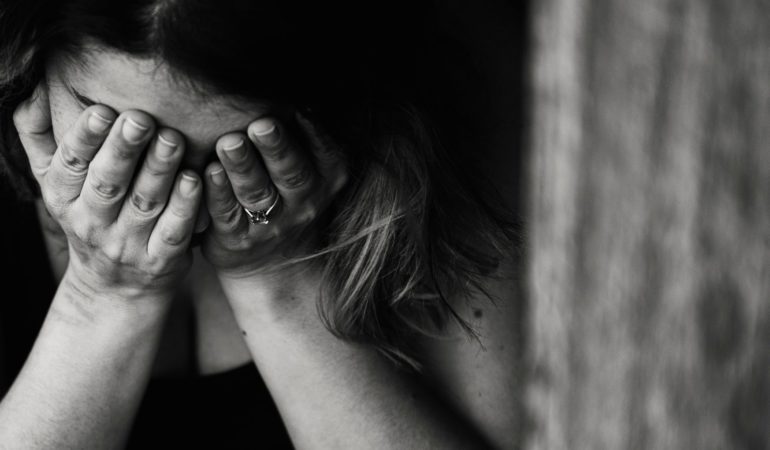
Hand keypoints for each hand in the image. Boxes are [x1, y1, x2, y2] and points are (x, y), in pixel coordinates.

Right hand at [13, 84, 201, 300]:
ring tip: (173, 139)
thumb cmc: (88, 216)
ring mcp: (127, 244)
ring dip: (159, 170)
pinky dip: (184, 206)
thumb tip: (31, 89)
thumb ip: (39, 137)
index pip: (71, 165)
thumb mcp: (55, 183)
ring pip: (144, 203)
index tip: (101, 109)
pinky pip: (173, 231)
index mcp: (63, 198)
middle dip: (124, 149)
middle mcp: (92, 223)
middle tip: (141, 118)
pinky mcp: (160, 260)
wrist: (114, 287)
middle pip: (108, 183)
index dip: (84, 138)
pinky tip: (195, 180)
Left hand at [201, 110, 347, 278]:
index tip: (298, 107)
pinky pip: (227, 215)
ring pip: (257, 193)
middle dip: (276, 148)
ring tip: (229, 143)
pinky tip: (207, 172)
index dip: (311, 132)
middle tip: (261, 125)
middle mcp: (303, 202)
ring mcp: (272, 224)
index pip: (323, 152)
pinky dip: (217, 193)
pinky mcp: (238, 239)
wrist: (273, 260)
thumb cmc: (286, 193)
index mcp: (326, 177)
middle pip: (291, 173)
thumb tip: (280, 78)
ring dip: (242, 167)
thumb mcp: (310, 167)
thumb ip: (301, 133)